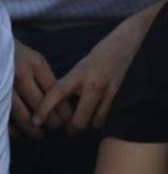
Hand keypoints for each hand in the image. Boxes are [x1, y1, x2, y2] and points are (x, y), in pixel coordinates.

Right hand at [10, 40, 68, 136]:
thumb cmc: (16, 55)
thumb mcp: (34, 60)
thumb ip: (45, 78)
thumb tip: (62, 103)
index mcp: (35, 65)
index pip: (55, 92)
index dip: (63, 109)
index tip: (69, 119)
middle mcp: (20, 75)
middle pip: (41, 105)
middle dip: (52, 121)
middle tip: (57, 128)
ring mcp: (5, 85)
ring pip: (22, 114)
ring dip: (33, 129)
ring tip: (39, 135)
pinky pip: (5, 116)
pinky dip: (12, 128)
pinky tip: (18, 134)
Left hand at [34, 17, 143, 133]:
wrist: (126, 43)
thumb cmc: (100, 54)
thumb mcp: (80, 66)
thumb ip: (69, 83)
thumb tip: (56, 103)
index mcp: (78, 74)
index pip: (57, 93)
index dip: (44, 109)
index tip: (36, 122)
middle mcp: (92, 84)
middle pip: (78, 118)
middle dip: (70, 129)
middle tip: (66, 130)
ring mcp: (107, 91)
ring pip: (93, 121)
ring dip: (85, 127)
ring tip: (80, 126)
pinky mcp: (118, 94)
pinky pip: (105, 116)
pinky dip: (98, 121)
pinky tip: (95, 120)